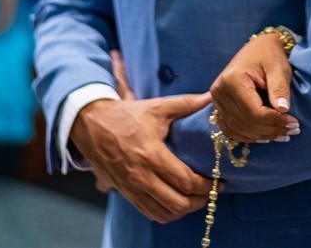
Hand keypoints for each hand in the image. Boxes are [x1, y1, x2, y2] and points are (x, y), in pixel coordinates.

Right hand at [71, 54, 213, 223]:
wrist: (90, 124)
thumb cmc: (126, 115)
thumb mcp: (156, 107)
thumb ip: (186, 104)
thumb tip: (211, 97)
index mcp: (151, 154)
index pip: (186, 181)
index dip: (207, 185)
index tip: (219, 180)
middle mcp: (140, 176)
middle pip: (178, 203)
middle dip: (200, 200)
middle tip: (212, 191)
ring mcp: (131, 188)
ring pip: (164, 213)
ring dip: (184, 209)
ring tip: (197, 198)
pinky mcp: (125, 192)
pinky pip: (150, 213)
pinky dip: (167, 213)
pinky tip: (177, 201)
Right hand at [210, 32, 299, 142]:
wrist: (259, 47)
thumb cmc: (270, 54)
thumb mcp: (278, 68)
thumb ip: (279, 88)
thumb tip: (283, 110)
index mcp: (232, 79)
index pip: (254, 112)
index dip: (274, 121)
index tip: (294, 123)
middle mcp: (220, 90)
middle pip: (246, 122)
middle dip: (271, 130)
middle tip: (293, 130)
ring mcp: (216, 99)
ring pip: (238, 129)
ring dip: (261, 136)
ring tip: (283, 134)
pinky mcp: (219, 105)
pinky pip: (230, 128)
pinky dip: (247, 136)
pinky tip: (265, 136)